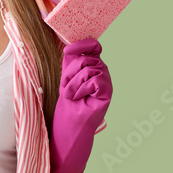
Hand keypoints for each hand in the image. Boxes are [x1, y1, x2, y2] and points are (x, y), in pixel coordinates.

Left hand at [50, 38, 112, 172]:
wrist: (69, 128)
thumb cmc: (67, 105)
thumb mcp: (66, 79)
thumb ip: (70, 62)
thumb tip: (70, 45)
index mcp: (93, 68)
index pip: (93, 46)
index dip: (83, 44)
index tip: (68, 50)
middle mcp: (102, 74)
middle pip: (87, 58)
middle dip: (70, 72)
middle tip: (66, 89)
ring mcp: (106, 83)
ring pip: (90, 68)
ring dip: (73, 82)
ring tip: (71, 96)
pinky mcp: (107, 94)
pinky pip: (95, 79)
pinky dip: (82, 88)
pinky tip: (79, 98)